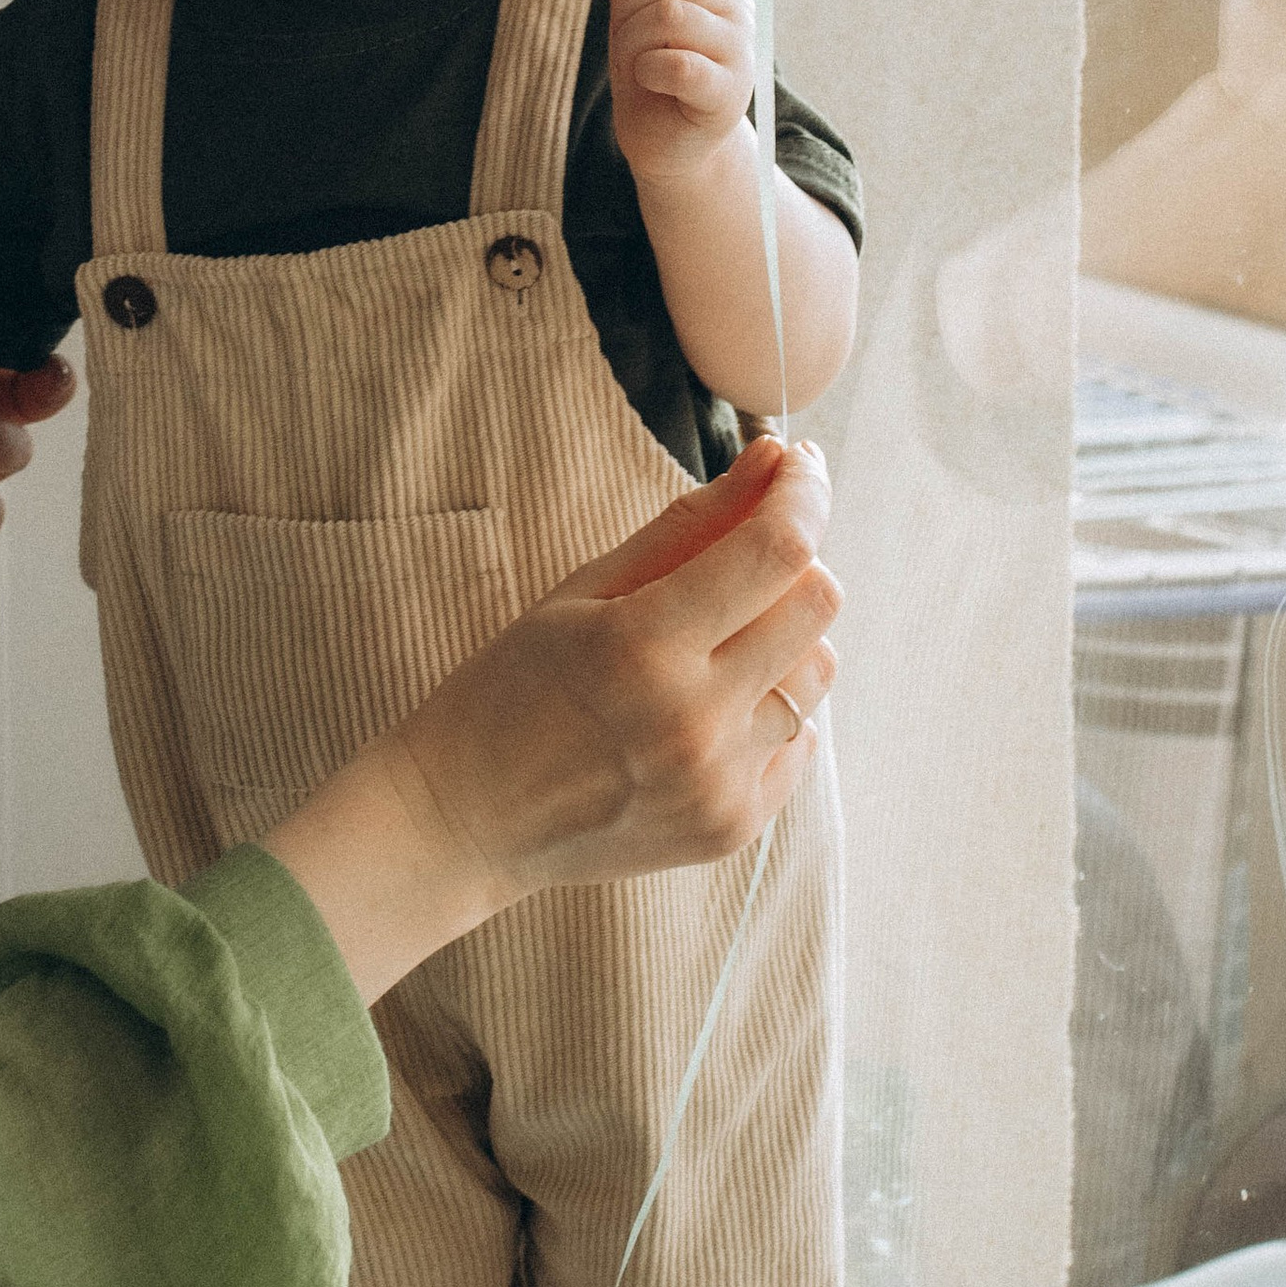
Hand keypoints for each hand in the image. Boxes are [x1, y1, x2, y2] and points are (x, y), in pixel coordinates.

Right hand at [264, 437, 837, 1006]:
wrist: (467, 818)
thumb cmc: (510, 690)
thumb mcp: (581, 590)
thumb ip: (686, 525)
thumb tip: (772, 459)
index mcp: (640, 647)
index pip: (775, 549)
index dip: (803, 492)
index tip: (798, 465)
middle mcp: (692, 721)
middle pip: (817, 604)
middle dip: (794, 560)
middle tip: (743, 557)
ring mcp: (718, 783)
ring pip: (818, 672)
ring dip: (784, 639)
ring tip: (712, 648)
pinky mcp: (733, 827)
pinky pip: (801, 739)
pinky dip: (769, 709)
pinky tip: (703, 714)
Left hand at [593, 0, 757, 195]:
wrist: (671, 147)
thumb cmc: (654, 81)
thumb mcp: (636, 25)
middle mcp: (738, 11)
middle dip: (627, 5)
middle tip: (621, 42)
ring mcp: (740, 51)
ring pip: (669, 14)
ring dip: (632, 40)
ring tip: (637, 66)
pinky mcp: (729, 93)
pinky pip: (676, 64)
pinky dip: (647, 70)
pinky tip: (649, 82)